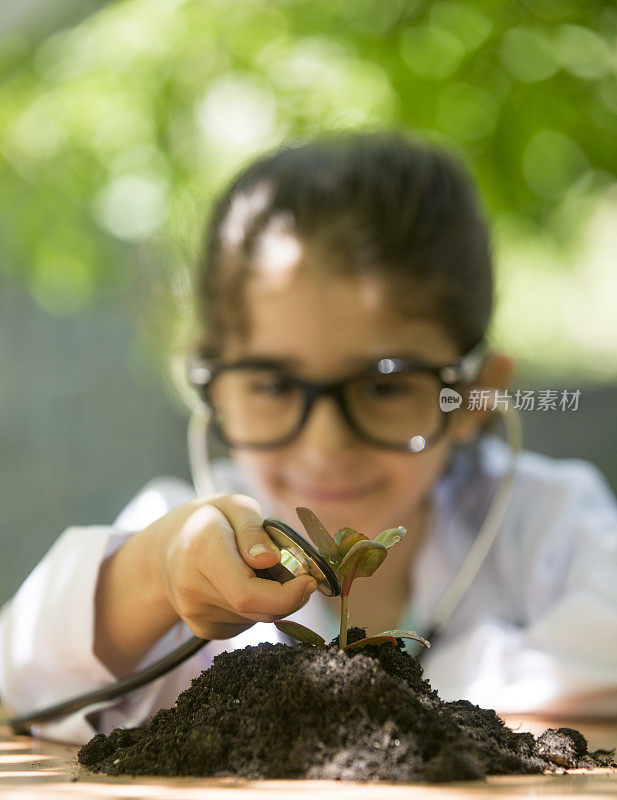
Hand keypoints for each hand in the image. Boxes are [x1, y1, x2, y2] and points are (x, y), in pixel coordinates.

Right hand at [147, 493, 318, 639]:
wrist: (166, 549)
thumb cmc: (210, 519)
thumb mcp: (234, 505)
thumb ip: (253, 529)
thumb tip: (270, 560)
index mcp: (202, 551)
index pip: (247, 593)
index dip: (286, 595)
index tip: (310, 581)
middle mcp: (193, 588)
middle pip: (258, 609)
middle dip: (289, 595)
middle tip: (298, 573)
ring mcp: (196, 614)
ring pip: (257, 618)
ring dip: (273, 598)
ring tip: (259, 570)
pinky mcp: (203, 629)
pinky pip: (247, 623)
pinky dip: (258, 607)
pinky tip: (245, 584)